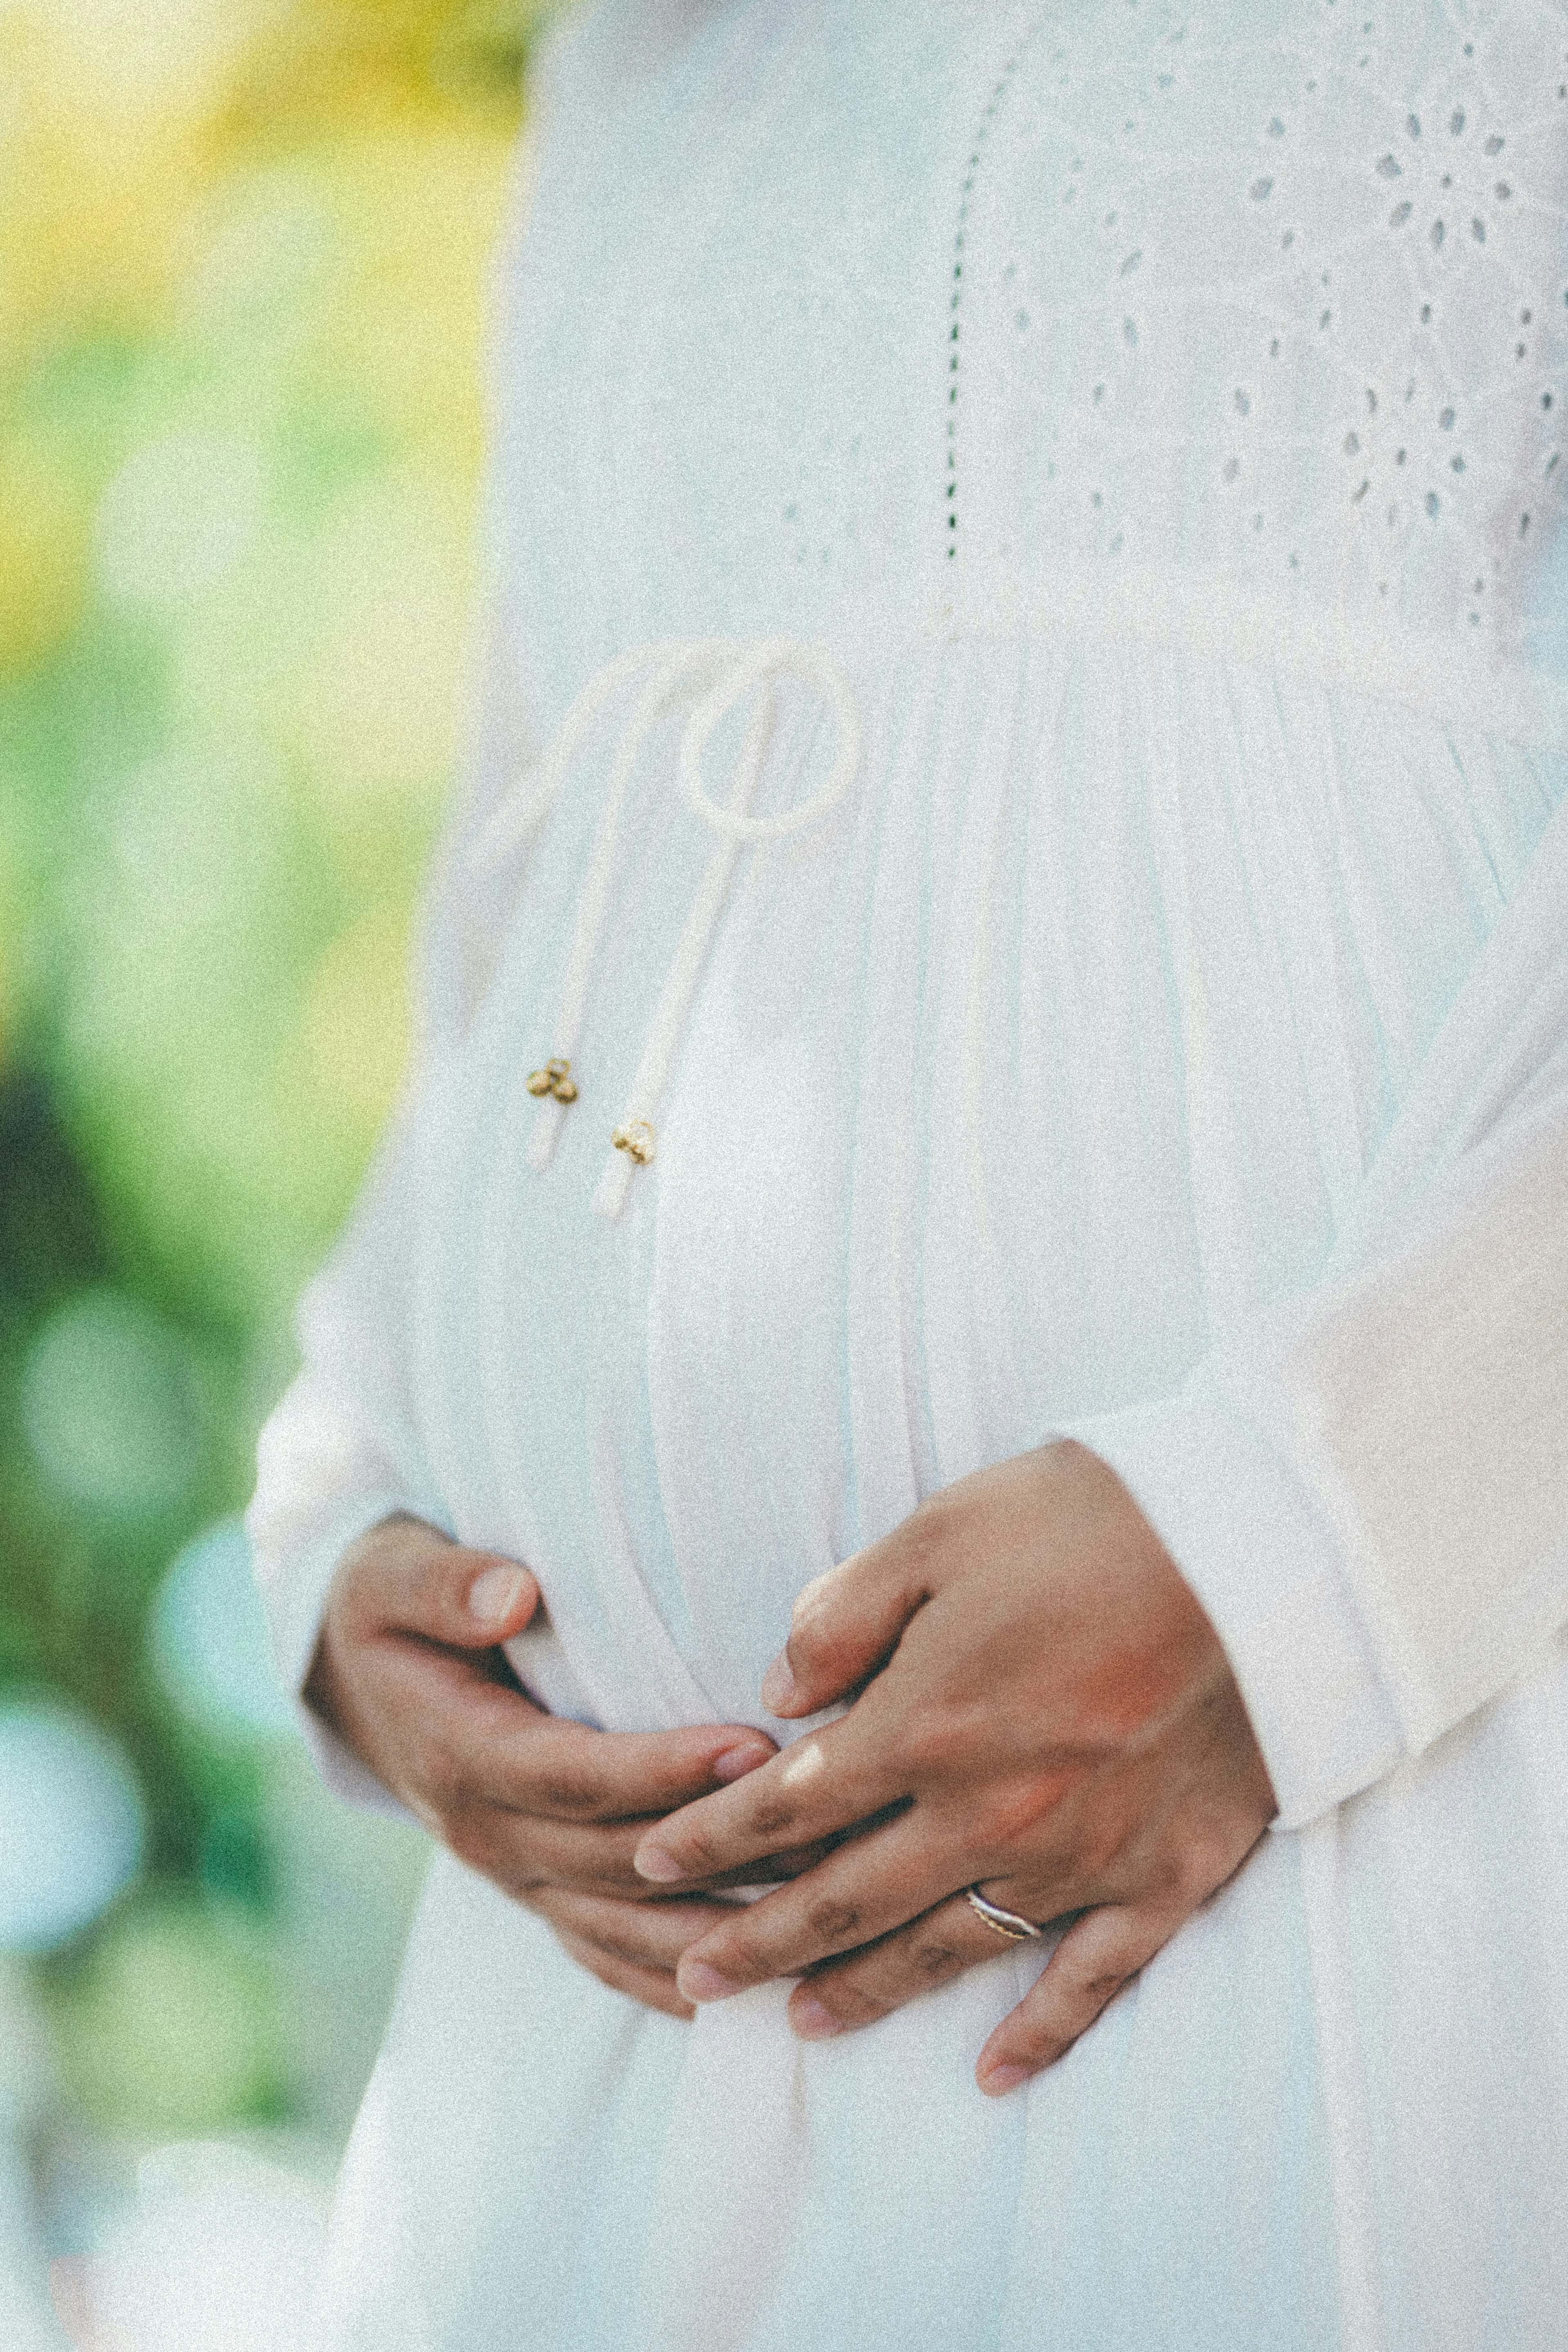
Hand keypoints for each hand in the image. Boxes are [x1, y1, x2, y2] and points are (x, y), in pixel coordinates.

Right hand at [305, 1514, 778, 2017]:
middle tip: (825, 1817)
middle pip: (618, 1861)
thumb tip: (511, 1593)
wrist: (349, 1680)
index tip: (752, 1745)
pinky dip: (677, 1981)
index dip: (662, 1771)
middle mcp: (489, 1836)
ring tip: (821, 1906)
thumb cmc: (386, 1610)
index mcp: (462, 1758)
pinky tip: (756, 1991)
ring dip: (721, 1930)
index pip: (576, 1777)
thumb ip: (445, 1585)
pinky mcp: (537, 1896)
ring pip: (625, 1930)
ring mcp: (514, 1879)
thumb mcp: (389, 1576)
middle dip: (722, 1847)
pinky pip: (610, 1957)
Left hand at [632, 1442, 1276, 2085]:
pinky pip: (1088, 1983)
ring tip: (797, 2023)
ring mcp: (1079, 1860)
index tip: (651, 1860)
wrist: (1266, 1552)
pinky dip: (1038, 2037)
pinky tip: (993, 2075)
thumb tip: (776, 1694)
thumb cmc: (1092, 1520)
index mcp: (926, 1724)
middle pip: (844, 1900)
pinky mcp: (1162, 1880)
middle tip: (689, 1979)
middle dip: (755, 1942)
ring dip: (863, 1992)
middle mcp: (989, 1814)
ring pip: (945, 1951)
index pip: (785, 1804)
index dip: (711, 1837)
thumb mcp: (941, 1528)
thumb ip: (845, 1615)